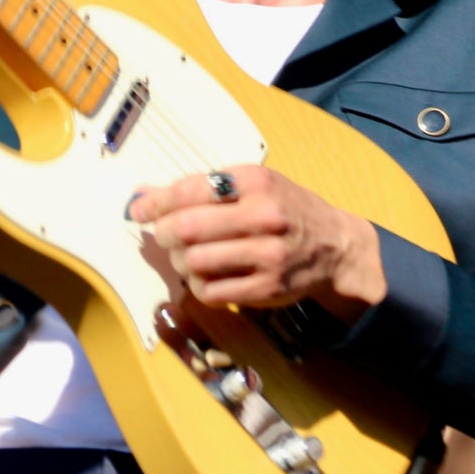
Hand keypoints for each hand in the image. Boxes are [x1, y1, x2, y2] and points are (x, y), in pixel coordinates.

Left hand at [131, 166, 386, 323]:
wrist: (335, 245)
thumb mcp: (254, 185)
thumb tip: (143, 195)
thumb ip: (203, 188)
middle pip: (187, 228)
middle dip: (164, 234)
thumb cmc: (286, 209)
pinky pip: (211, 291)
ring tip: (188, 256)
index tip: (139, 211)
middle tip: (165, 235)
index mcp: (257, 182)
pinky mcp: (267, 287)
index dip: (156, 202)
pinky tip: (207, 276)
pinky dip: (199, 285)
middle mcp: (264, 215)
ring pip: (195, 262)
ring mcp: (267, 254)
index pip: (191, 189)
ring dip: (180, 262)